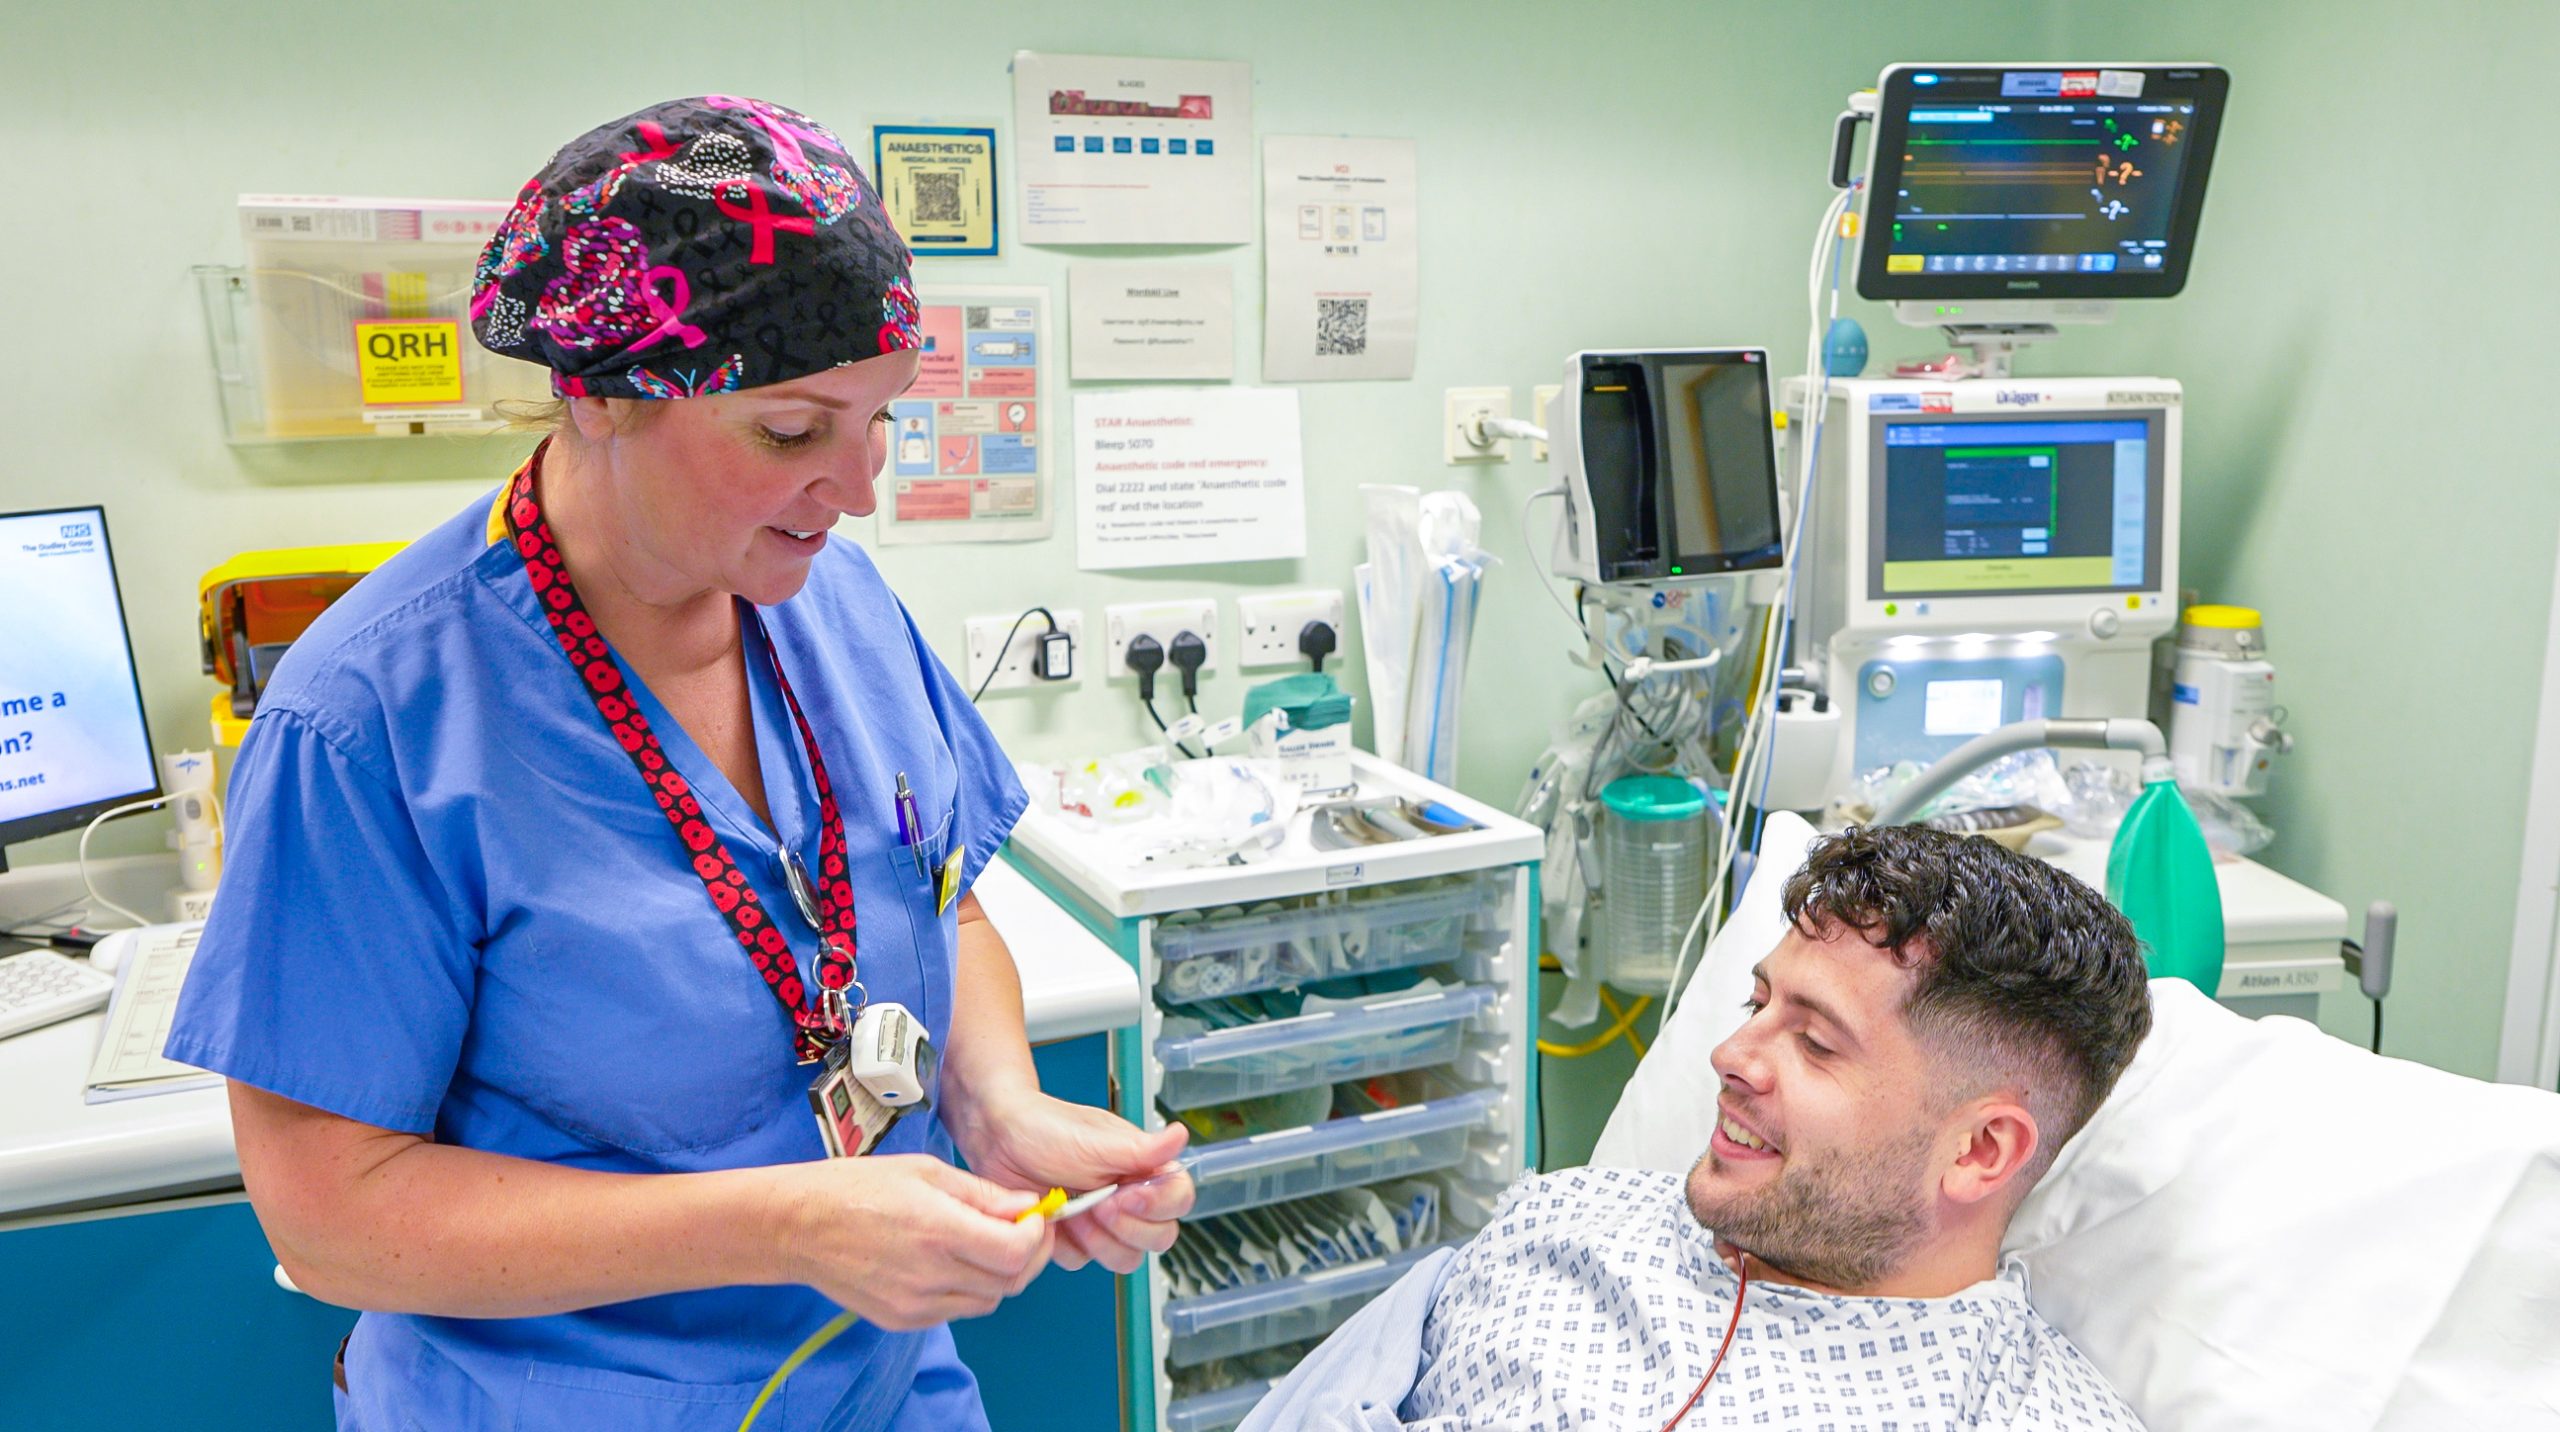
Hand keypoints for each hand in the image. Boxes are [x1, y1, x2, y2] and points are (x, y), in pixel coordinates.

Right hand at [767, 1154, 1053, 1329]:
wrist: (799, 1226)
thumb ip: (982, 1194)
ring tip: (985, 1244)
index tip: (1035, 1217)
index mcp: (938, 1230)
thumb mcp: (925, 1171)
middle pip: (1009, 1282)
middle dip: (1027, 1256)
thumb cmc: (858, 1187)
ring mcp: (915, 1304)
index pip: (1015, 1252)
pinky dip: (967, 1290)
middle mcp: (930, 1275)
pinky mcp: (902, 1320)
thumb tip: (1026, 1205)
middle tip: (1024, 1231)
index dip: (1036, 1236)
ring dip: (998, 1275)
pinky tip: (952, 1262)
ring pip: (987, 1302)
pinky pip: (955, 1311)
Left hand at [947, 1089, 1195, 1273]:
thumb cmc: (1046, 1128)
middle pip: (1158, 1238)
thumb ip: (1141, 1148)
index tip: (1125, 1194)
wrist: (998, 1139)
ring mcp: (1102, 1223)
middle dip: (1126, 1227)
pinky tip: (1053, 1220)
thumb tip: (1181, 1135)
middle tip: (1097, 1204)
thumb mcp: (1095, 1139)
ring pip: (1124, 1259)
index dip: (1158, 1205)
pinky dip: (1066, 1245)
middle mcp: (1130, 1198)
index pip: (1179, 1199)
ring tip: (1072, 1211)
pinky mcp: (1073, 1239)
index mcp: (1144, 1168)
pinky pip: (1083, 1261)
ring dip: (1098, 1240)